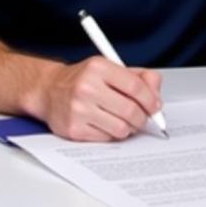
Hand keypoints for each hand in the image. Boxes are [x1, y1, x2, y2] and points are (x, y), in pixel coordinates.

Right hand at [34, 56, 162, 140]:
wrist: (49, 90)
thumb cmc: (83, 79)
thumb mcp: (109, 68)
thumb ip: (137, 77)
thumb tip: (156, 94)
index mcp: (98, 67)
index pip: (135, 87)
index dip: (151, 100)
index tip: (155, 107)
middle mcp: (87, 87)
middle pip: (131, 111)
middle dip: (142, 118)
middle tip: (142, 117)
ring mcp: (79, 110)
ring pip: (121, 129)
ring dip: (127, 127)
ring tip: (121, 119)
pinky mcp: (74, 129)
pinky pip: (107, 139)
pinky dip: (111, 134)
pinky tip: (104, 123)